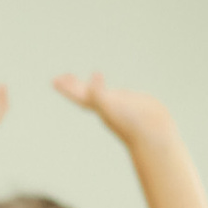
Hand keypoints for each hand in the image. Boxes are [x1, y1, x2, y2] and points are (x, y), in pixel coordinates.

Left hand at [56, 72, 176, 150]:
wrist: (152, 132)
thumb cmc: (130, 120)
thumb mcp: (110, 103)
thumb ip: (98, 92)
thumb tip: (94, 75)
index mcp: (98, 107)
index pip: (78, 96)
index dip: (66, 88)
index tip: (55, 80)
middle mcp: (107, 107)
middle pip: (86, 95)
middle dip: (75, 86)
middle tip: (64, 77)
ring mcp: (120, 105)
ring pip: (104, 95)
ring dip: (95, 88)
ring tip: (91, 80)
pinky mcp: (133, 104)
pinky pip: (120, 97)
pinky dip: (119, 93)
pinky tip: (118, 91)